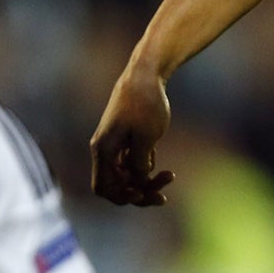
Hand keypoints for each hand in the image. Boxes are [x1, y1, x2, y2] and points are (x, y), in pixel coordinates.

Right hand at [91, 56, 176, 206]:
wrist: (146, 75)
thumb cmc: (145, 104)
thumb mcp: (146, 137)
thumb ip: (140, 164)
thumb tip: (140, 179)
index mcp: (103, 150)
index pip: (104, 188)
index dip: (121, 197)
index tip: (142, 192)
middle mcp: (105, 150)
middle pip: (117, 185)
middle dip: (139, 192)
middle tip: (163, 196)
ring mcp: (116, 145)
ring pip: (127, 174)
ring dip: (146, 180)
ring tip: (170, 176)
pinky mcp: (127, 139)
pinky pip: (133, 163)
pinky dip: (146, 167)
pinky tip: (160, 160)